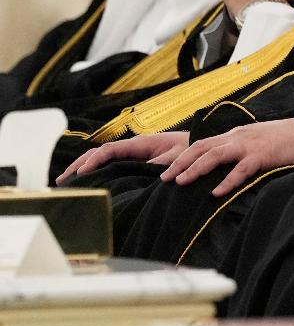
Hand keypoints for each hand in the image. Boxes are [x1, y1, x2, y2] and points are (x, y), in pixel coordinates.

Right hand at [56, 132, 191, 184]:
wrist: (200, 146)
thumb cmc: (190, 149)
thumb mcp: (178, 156)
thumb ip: (162, 163)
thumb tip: (145, 172)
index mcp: (140, 143)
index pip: (110, 150)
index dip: (94, 161)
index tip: (82, 174)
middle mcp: (132, 147)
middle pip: (99, 153)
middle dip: (79, 165)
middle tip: (61, 181)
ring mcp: (132, 154)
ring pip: (101, 159)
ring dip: (83, 168)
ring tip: (65, 182)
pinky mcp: (134, 161)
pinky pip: (110, 164)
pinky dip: (95, 171)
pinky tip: (86, 182)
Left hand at [158, 117, 293, 196]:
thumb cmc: (288, 140)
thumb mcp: (258, 141)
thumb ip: (241, 150)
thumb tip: (226, 167)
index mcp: (235, 135)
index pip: (201, 143)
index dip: (181, 156)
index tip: (165, 168)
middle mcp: (237, 137)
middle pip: (200, 148)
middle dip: (178, 163)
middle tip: (162, 178)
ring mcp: (249, 146)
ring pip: (213, 156)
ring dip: (194, 169)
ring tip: (180, 182)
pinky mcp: (262, 156)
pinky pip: (240, 170)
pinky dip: (227, 182)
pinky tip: (216, 193)